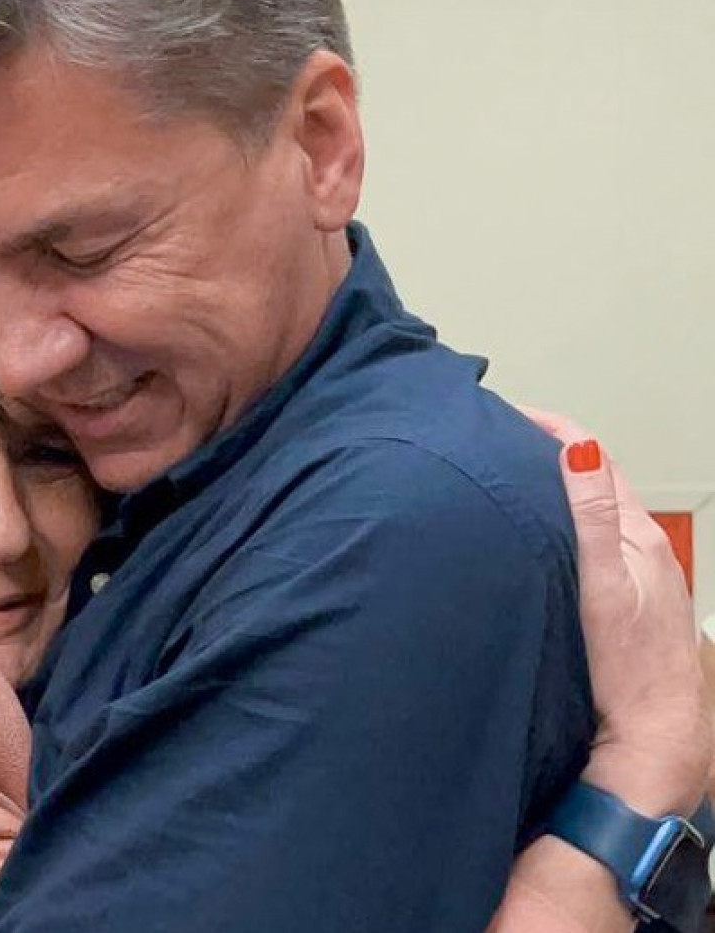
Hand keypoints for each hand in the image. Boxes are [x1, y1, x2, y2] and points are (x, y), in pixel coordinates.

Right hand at [528, 409, 710, 816]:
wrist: (651, 737)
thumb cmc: (629, 669)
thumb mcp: (604, 583)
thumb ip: (593, 516)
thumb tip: (579, 449)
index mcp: (636, 538)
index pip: (594, 462)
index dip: (553, 432)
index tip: (510, 416)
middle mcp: (640, 554)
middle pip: (593, 487)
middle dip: (549, 458)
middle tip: (500, 443)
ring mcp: (635, 581)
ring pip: (593, 520)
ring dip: (556, 496)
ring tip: (511, 484)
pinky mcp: (623, 608)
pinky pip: (591, 550)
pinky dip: (563, 531)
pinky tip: (539, 546)